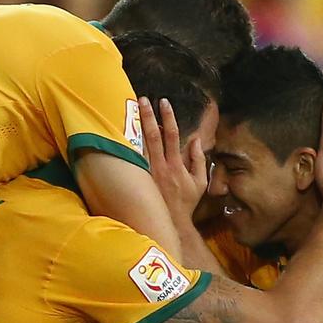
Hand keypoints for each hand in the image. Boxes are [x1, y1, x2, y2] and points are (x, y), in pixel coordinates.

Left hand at [140, 96, 206, 222]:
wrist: (171, 222)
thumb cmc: (186, 202)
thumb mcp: (200, 182)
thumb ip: (199, 159)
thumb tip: (195, 139)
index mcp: (176, 165)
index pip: (172, 135)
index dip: (168, 117)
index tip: (164, 102)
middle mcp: (159, 167)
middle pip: (152, 136)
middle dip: (148, 116)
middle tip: (143, 99)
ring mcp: (147, 173)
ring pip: (139, 145)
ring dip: (135, 126)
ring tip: (131, 109)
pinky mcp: (138, 179)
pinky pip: (131, 158)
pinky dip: (128, 144)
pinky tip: (122, 132)